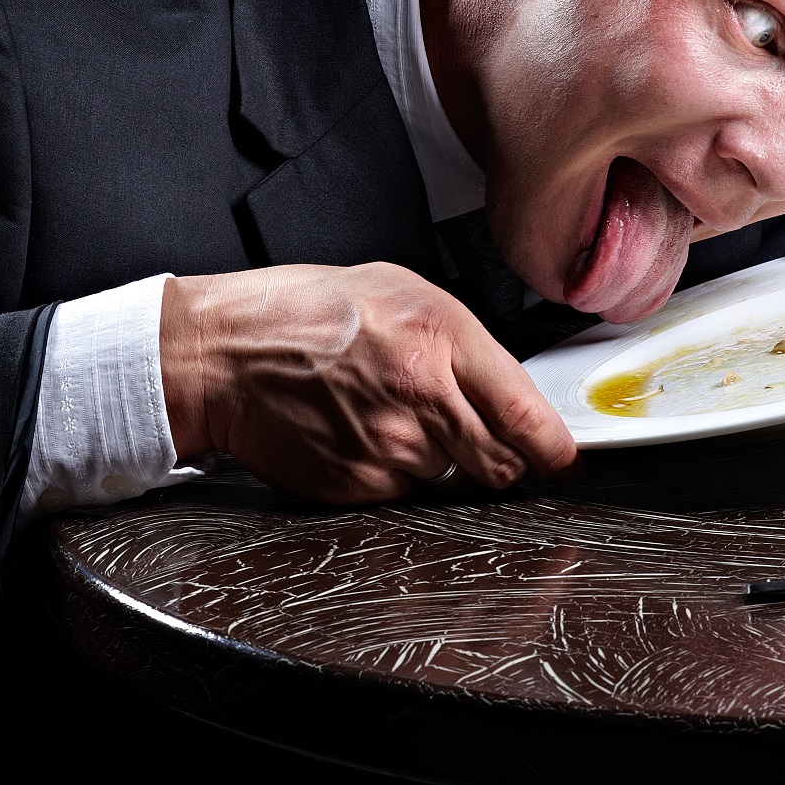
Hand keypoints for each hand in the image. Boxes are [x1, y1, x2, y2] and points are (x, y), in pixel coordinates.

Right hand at [157, 263, 578, 504]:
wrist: (223, 355)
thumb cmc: (301, 313)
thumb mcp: (398, 289)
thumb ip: (460, 342)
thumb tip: (509, 390)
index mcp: (438, 337)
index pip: (525, 415)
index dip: (553, 446)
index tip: (560, 455)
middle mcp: (420, 397)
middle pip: (501, 465)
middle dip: (500, 457)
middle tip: (469, 432)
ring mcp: (388, 449)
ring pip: (452, 481)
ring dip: (439, 460)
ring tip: (390, 415)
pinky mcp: (358, 486)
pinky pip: (405, 494)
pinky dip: (395, 474)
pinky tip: (361, 434)